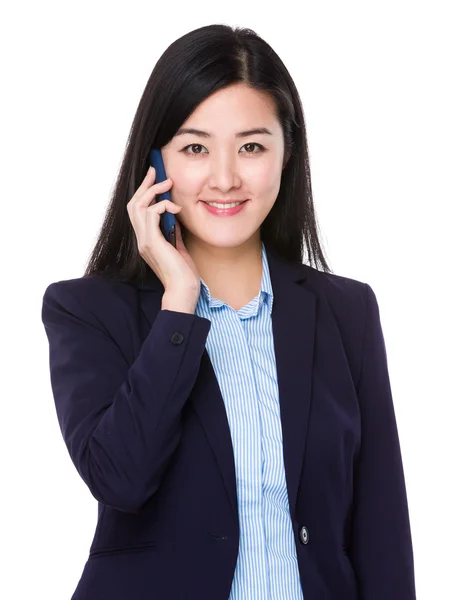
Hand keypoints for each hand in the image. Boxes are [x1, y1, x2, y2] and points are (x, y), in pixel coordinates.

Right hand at [127, 167, 200, 293]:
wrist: (183, 290)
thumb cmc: (183, 273)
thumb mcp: (178, 246)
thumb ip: (172, 231)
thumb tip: (173, 215)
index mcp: (146, 240)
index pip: (138, 211)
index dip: (144, 193)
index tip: (154, 178)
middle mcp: (141, 239)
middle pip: (133, 204)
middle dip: (145, 185)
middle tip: (156, 171)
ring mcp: (144, 241)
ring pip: (138, 206)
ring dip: (153, 191)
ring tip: (168, 184)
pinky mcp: (152, 242)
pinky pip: (151, 213)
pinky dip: (163, 205)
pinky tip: (176, 209)